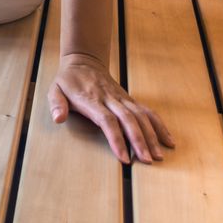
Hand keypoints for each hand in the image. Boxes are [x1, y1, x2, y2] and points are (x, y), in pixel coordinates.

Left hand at [47, 52, 176, 163]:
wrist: (83, 61)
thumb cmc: (68, 80)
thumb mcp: (54, 89)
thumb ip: (56, 104)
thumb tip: (59, 118)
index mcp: (91, 100)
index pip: (106, 120)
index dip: (116, 139)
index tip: (123, 158)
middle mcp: (109, 99)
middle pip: (128, 120)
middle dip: (139, 141)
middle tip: (147, 161)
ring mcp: (121, 98)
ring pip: (141, 116)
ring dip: (151, 135)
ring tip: (159, 155)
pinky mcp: (129, 98)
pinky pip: (147, 111)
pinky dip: (158, 124)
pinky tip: (168, 140)